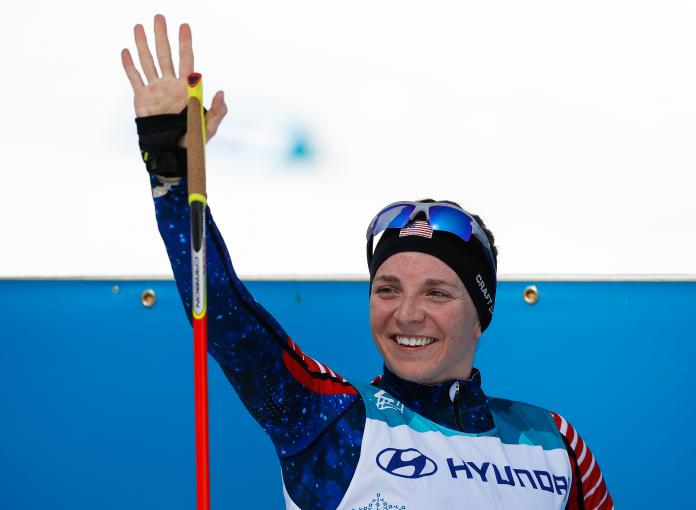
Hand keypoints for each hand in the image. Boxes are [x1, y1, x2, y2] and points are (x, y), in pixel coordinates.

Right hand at [121, 14, 226, 143]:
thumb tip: (221, 92)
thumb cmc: (193, 140)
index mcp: (186, 88)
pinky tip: (126, 51)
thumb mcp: (209, 126)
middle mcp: (170, 84)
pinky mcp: (142, 98)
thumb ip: (217, 111)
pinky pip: (135, 78)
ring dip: (143, 44)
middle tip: (159, 17)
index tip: (184, 25)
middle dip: (162, 36)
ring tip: (139, 26)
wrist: (171, 152)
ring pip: (148, 62)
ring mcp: (155, 90)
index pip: (186, 60)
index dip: (185, 43)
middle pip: (165, 55)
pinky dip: (129, 65)